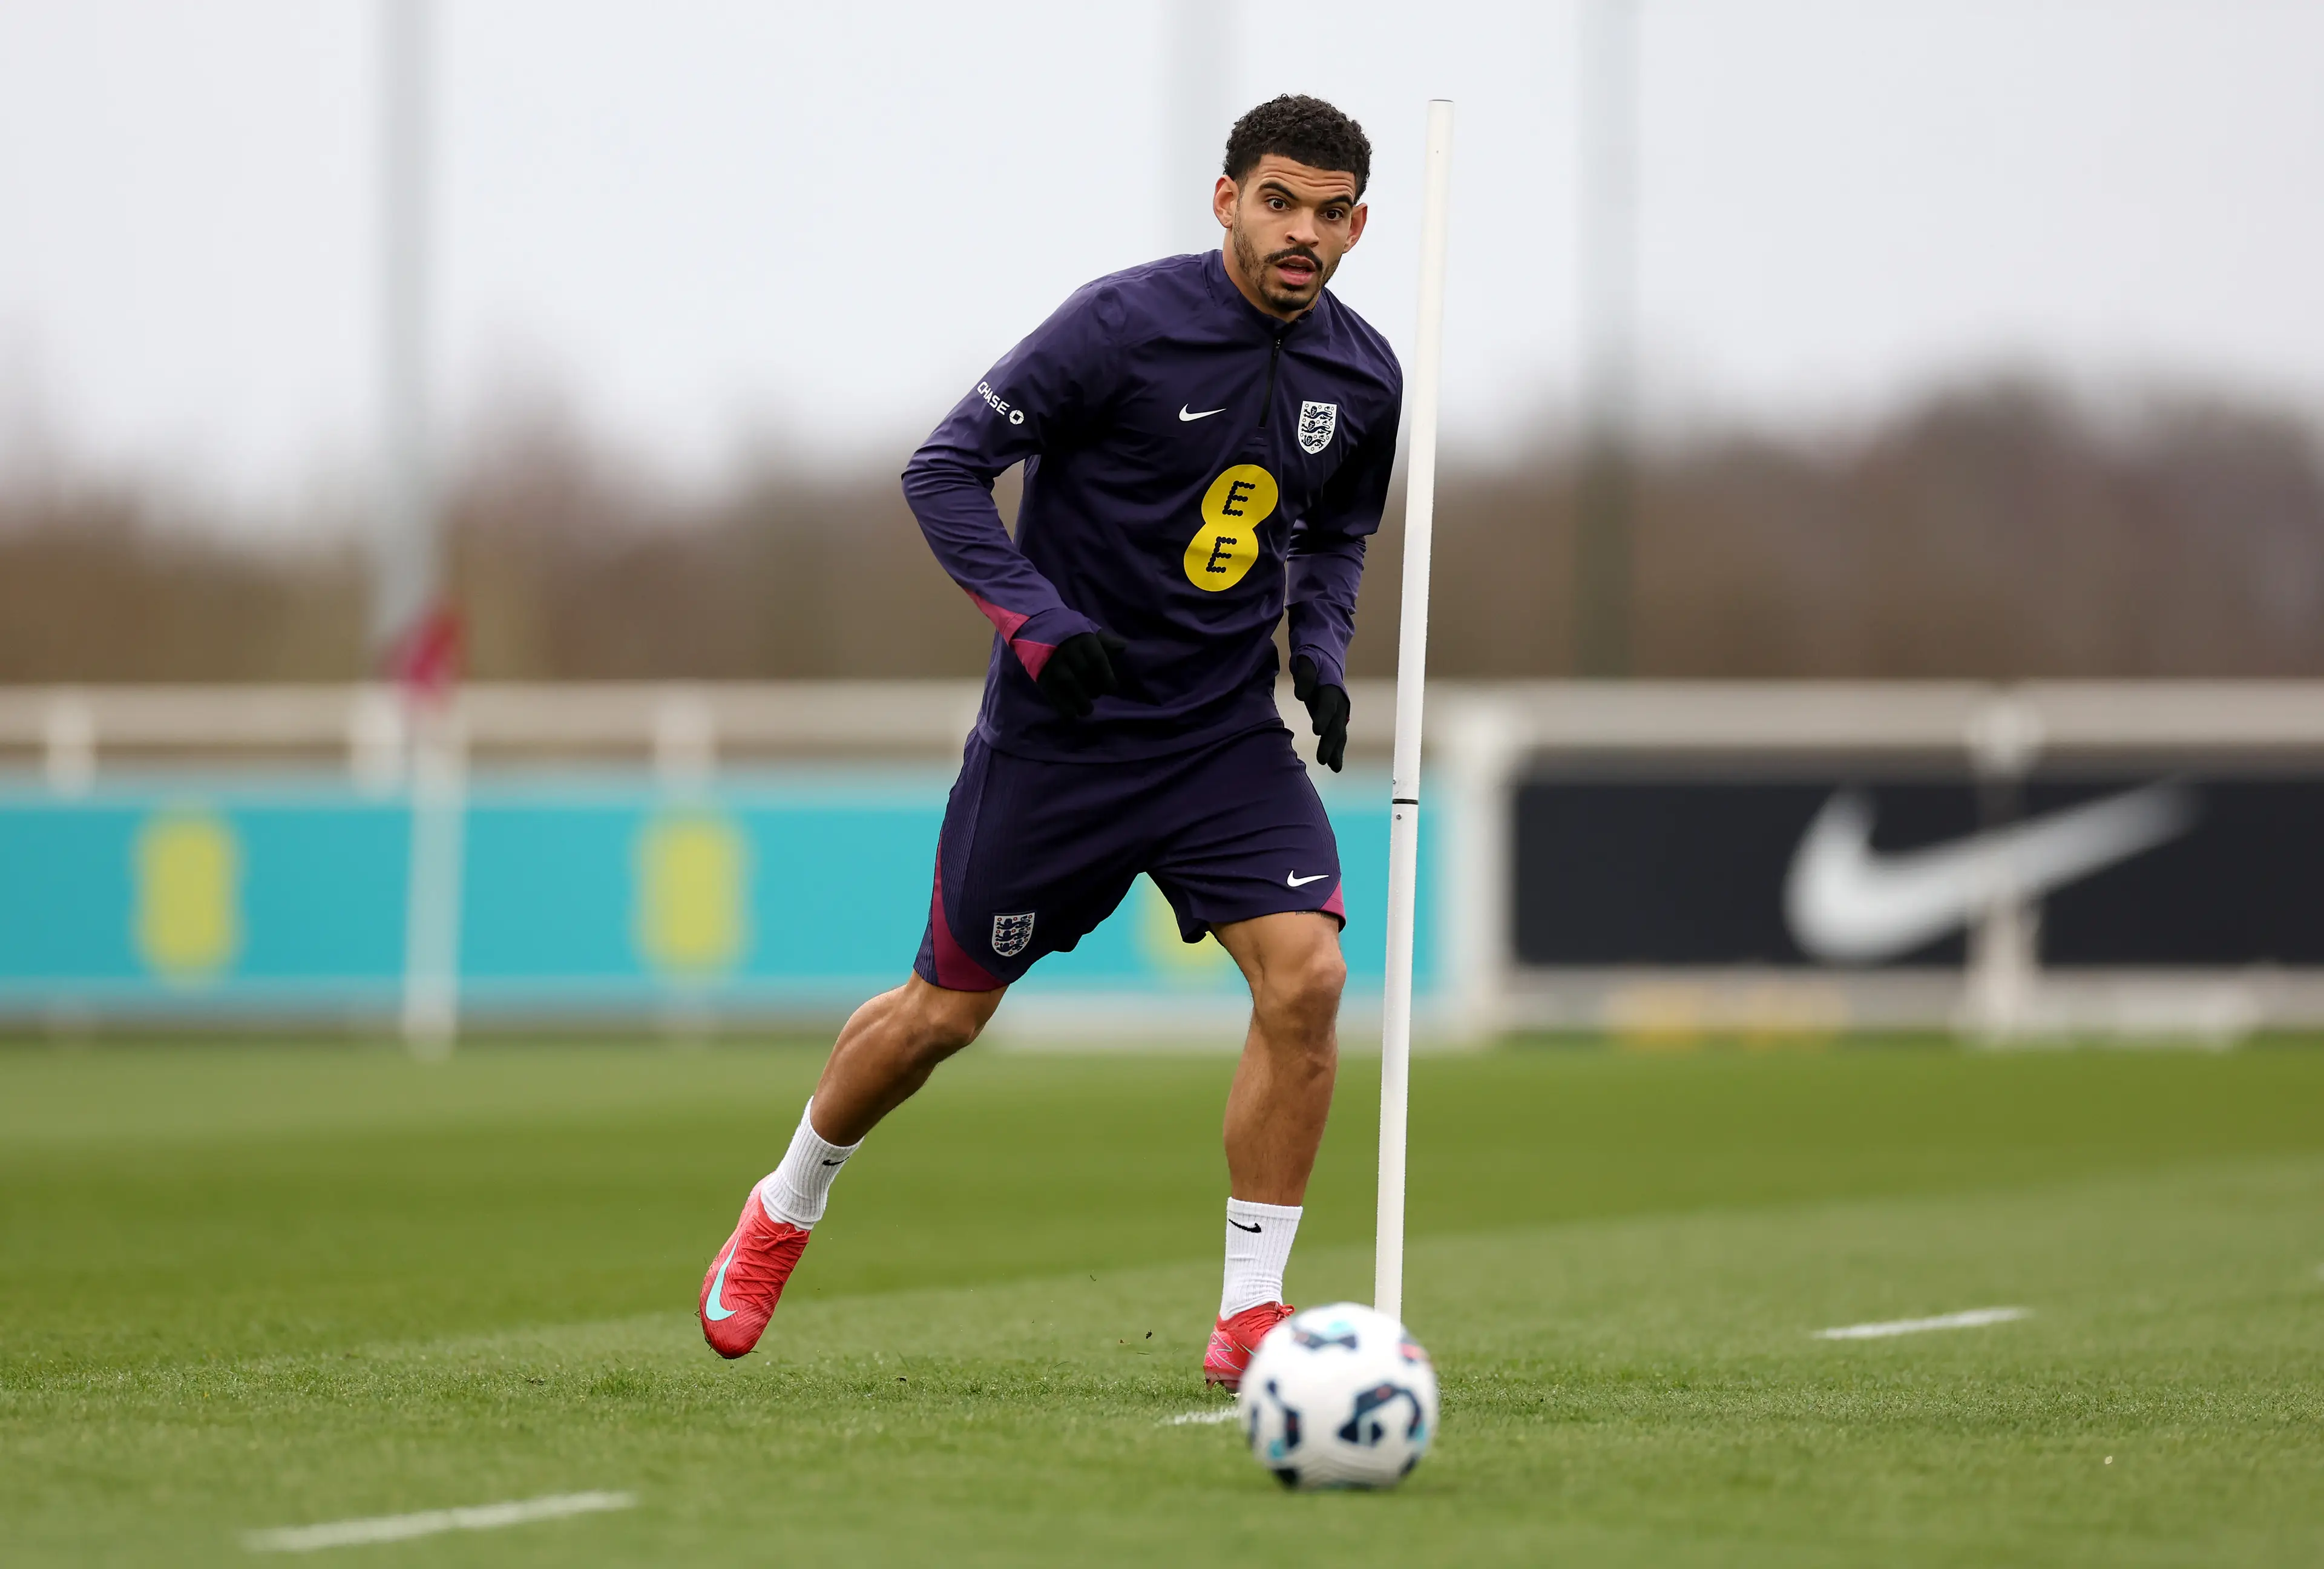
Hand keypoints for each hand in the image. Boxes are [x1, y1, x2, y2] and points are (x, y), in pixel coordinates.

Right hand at [1035, 630, 1127, 718]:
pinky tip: (1071, 713)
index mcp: (1082, 638)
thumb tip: (1122, 647)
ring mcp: (1053, 663)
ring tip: (1087, 710)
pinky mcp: (1041, 674)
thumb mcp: (1086, 626)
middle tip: (1097, 694)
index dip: (1107, 676)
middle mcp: (1068, 651)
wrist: (1034, 624)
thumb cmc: (1066, 627)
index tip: (1112, 688)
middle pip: (1085, 673)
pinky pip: (1053, 693)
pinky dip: (1062, 705)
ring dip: (1080, 701)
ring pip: (1070, 684)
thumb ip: (1104, 640)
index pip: (1098, 659)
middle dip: (1094, 688)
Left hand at [1290, 655, 1349, 771]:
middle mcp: (1339, 702)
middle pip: (1335, 724)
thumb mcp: (1306, 660)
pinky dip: (1337, 750)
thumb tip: (1301, 695)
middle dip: (1330, 742)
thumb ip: (1304, 676)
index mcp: (1331, 687)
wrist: (1326, 656)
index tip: (1317, 731)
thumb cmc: (1313, 659)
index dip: (1323, 717)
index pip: (1327, 705)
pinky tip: (1335, 766)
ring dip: (1335, 750)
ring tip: (1333, 767)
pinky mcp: (1335, 718)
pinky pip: (1338, 736)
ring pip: (1339, 733)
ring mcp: (1339, 711)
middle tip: (1322, 759)